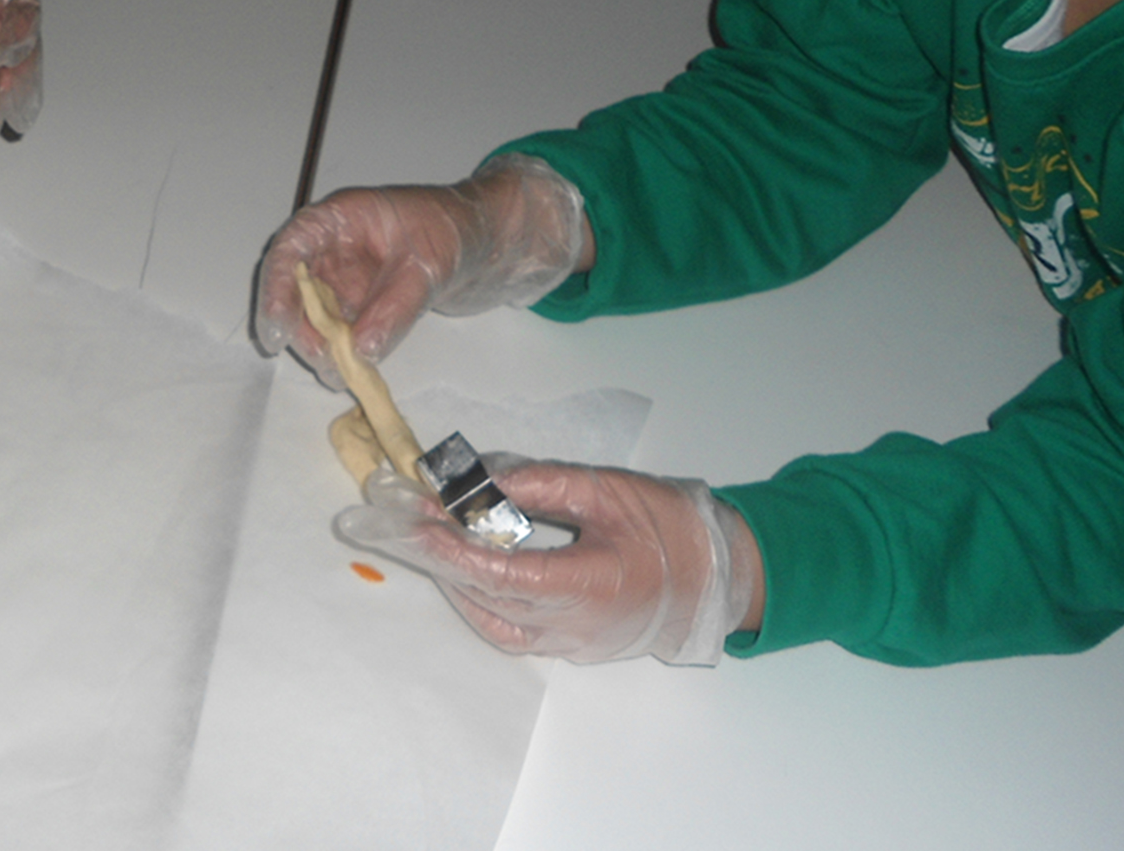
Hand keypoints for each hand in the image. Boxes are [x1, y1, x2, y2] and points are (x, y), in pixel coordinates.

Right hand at [253, 154, 587, 386]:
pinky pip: (343, 326)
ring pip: (316, 312)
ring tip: (341, 372)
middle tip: (322, 361)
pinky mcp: (365, 300)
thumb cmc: (456, 230)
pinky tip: (354, 369)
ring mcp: (348, 275)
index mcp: (341, 219)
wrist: (491, 241)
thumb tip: (361, 350)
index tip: (278, 332)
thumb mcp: (427, 265)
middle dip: (301, 326)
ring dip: (322, 342)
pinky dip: (345, 347)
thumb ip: (395, 307)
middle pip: (296, 287)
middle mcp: (335, 247)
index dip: (276, 289)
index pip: (291, 248)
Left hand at [336, 461, 761, 664]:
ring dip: (456, 583)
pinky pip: (511, 630)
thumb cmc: (669, 527)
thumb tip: (481, 478)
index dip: (455, 550)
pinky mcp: (570, 645)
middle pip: (488, 599)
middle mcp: (573, 626)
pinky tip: (464, 569)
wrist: (718, 575)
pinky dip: (480, 601)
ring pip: (494, 621)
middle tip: (405, 520)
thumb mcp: (607, 489)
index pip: (503, 574)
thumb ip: (541, 483)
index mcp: (589, 586)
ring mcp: (570, 643)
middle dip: (441, 560)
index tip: (419, 522)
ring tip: (429, 540)